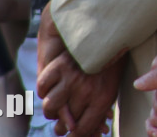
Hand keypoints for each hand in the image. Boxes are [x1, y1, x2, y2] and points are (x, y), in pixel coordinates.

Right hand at [37, 4, 123, 136]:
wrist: (113, 30)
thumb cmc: (113, 64)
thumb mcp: (113, 88)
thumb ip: (102, 111)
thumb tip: (98, 132)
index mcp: (103, 99)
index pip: (82, 130)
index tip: (70, 135)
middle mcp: (86, 91)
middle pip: (64, 123)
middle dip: (61, 126)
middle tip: (62, 124)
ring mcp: (72, 78)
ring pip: (50, 107)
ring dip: (51, 110)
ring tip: (56, 107)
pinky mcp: (60, 64)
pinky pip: (42, 86)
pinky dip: (43, 89)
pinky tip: (50, 89)